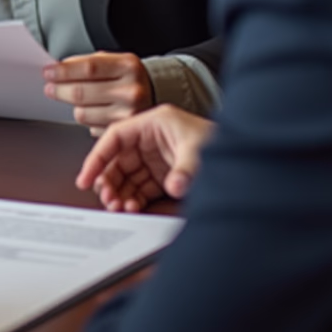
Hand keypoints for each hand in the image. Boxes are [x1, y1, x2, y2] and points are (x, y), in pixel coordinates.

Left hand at [43, 51, 153, 132]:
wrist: (156, 93)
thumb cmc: (129, 76)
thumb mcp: (114, 60)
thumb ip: (88, 62)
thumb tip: (58, 68)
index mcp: (128, 66)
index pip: (88, 68)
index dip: (63, 71)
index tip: (48, 72)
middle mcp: (131, 91)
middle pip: (81, 92)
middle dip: (58, 89)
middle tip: (49, 87)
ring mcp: (129, 114)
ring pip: (82, 113)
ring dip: (73, 105)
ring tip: (77, 99)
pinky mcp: (124, 131)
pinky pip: (91, 127)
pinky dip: (87, 119)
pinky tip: (94, 110)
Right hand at [76, 104, 214, 211]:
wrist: (245, 154)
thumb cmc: (221, 141)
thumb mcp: (201, 152)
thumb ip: (185, 170)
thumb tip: (173, 185)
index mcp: (154, 123)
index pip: (114, 137)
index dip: (97, 156)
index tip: (86, 176)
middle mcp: (151, 140)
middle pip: (118, 160)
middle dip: (109, 181)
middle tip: (107, 199)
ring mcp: (157, 158)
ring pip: (127, 176)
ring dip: (119, 193)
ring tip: (118, 207)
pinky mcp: (164, 174)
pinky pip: (140, 188)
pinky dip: (133, 199)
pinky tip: (131, 207)